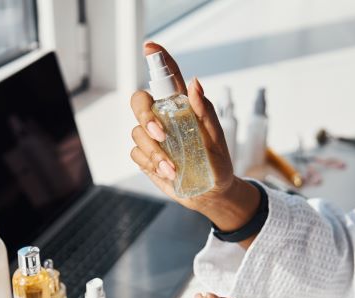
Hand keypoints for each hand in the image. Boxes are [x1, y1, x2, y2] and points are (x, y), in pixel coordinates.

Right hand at [129, 42, 234, 210]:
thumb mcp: (217, 137)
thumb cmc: (218, 163)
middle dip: (145, 117)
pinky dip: (150, 163)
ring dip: (154, 151)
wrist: (211, 194)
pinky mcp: (146, 157)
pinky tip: (168, 172)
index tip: (150, 48)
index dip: (157, 60)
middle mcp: (164, 118)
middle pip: (139, 102)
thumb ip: (205, 110)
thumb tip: (195, 82)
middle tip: (161, 135)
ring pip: (137, 133)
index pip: (167, 78)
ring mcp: (153, 138)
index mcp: (182, 107)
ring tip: (174, 168)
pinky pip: (136, 154)